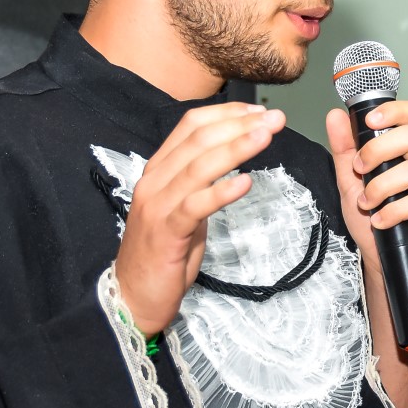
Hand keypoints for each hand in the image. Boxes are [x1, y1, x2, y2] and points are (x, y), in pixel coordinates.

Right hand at [114, 103, 284, 334]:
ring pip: (198, 167)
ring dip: (236, 148)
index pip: (190, 126)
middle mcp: (154, 182)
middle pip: (198, 140)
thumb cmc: (162, 253)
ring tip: (266, 137)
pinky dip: (221, 191)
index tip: (258, 112)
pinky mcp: (166, 233)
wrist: (132, 296)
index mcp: (158, 170)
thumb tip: (231, 161)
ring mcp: (157, 206)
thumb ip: (199, 183)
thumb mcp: (182, 209)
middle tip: (274, 119)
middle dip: (239, 125)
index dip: (226, 113)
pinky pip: (195, 206)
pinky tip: (245, 183)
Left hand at [323, 100, 407, 271]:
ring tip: (367, 203)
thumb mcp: (350, 181)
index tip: (369, 122)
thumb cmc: (372, 220)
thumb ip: (344, 148)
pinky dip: (393, 211)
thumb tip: (335, 116)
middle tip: (359, 171)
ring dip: (380, 188)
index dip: (394, 111)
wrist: (382, 260)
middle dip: (376, 151)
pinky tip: (380, 221)